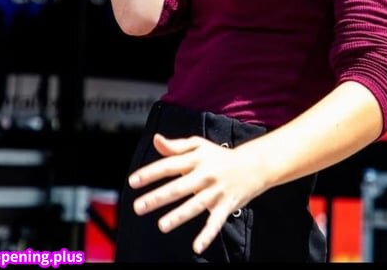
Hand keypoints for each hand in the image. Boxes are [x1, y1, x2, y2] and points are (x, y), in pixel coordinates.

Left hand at [128, 133, 264, 254]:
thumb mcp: (199, 145)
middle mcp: (205, 175)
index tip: (133, 182)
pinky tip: (196, 247)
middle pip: (179, 187)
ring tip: (162, 225)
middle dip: (158, 197)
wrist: (254, 165)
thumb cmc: (219, 156)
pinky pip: (215, 222)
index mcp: (196, 159)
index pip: (169, 165)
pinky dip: (207, 235)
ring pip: (195, 205)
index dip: (150, 173)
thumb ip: (176, 146)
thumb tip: (156, 140)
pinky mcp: (226, 206)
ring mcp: (215, 192)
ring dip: (179, 215)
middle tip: (138, 207)